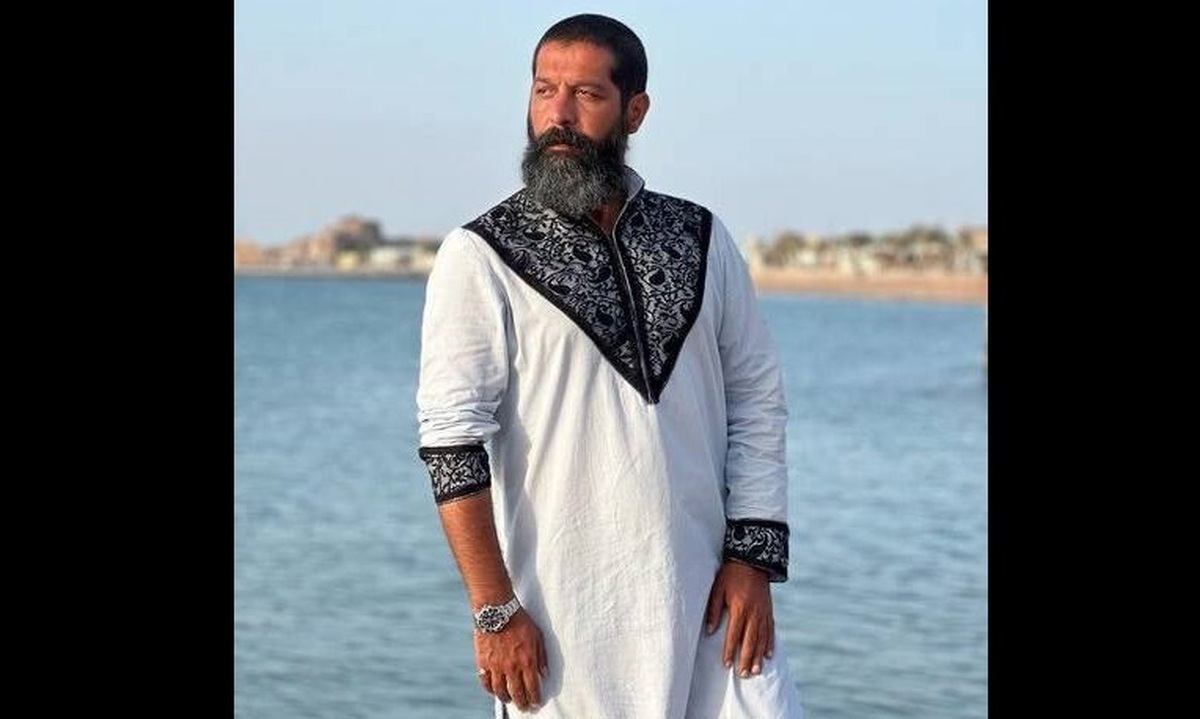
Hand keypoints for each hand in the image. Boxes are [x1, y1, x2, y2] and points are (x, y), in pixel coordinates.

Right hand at [475, 609, 547, 710]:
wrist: (497, 610)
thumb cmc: (520, 621)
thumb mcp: (537, 636)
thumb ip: (542, 656)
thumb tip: (544, 674)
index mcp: (527, 661)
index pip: (532, 688)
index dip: (535, 698)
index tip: (536, 703)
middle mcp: (512, 667)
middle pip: (517, 693)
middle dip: (522, 703)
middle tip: (524, 708)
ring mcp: (496, 666)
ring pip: (500, 691)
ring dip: (506, 698)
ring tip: (509, 700)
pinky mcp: (483, 662)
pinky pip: (485, 682)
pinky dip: (490, 689)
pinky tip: (494, 691)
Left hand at [704, 560, 774, 677]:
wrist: (753, 560)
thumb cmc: (731, 574)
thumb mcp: (718, 589)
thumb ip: (714, 610)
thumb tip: (710, 630)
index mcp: (740, 608)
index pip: (734, 635)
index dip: (729, 650)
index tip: (727, 664)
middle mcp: (754, 613)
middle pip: (750, 641)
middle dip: (746, 659)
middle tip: (743, 674)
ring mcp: (763, 613)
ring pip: (762, 639)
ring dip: (758, 656)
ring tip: (755, 670)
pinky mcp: (769, 610)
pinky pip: (771, 630)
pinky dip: (770, 643)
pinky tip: (768, 655)